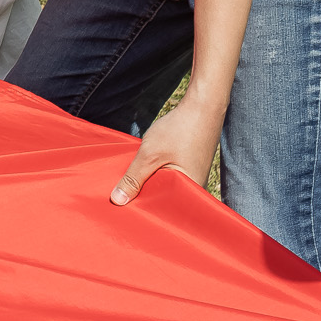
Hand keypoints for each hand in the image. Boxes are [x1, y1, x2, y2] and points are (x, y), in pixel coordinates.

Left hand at [109, 93, 223, 206]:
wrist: (202, 106)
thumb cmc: (180, 130)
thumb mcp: (150, 155)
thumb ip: (133, 178)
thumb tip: (117, 201)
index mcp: (191, 193)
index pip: (163, 212)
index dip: (142, 212)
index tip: (122, 214)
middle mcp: (195, 189)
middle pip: (162, 201)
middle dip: (143, 199)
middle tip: (119, 201)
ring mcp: (192, 178)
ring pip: (163, 188)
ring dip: (147, 185)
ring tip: (126, 187)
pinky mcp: (188, 168)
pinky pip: (167, 178)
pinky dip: (154, 175)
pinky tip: (140, 172)